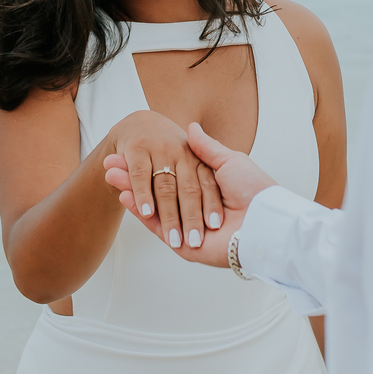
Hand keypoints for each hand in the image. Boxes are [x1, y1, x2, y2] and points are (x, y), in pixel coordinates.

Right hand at [104, 122, 275, 267]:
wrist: (264, 221)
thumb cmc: (253, 189)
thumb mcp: (228, 161)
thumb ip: (205, 149)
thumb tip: (190, 127)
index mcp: (205, 190)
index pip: (169, 173)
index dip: (148, 162)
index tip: (126, 150)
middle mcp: (194, 209)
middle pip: (155, 190)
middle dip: (131, 176)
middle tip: (108, 164)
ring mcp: (187, 227)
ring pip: (152, 207)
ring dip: (129, 191)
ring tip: (108, 175)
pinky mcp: (184, 246)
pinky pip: (157, 228)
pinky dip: (139, 212)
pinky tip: (123, 195)